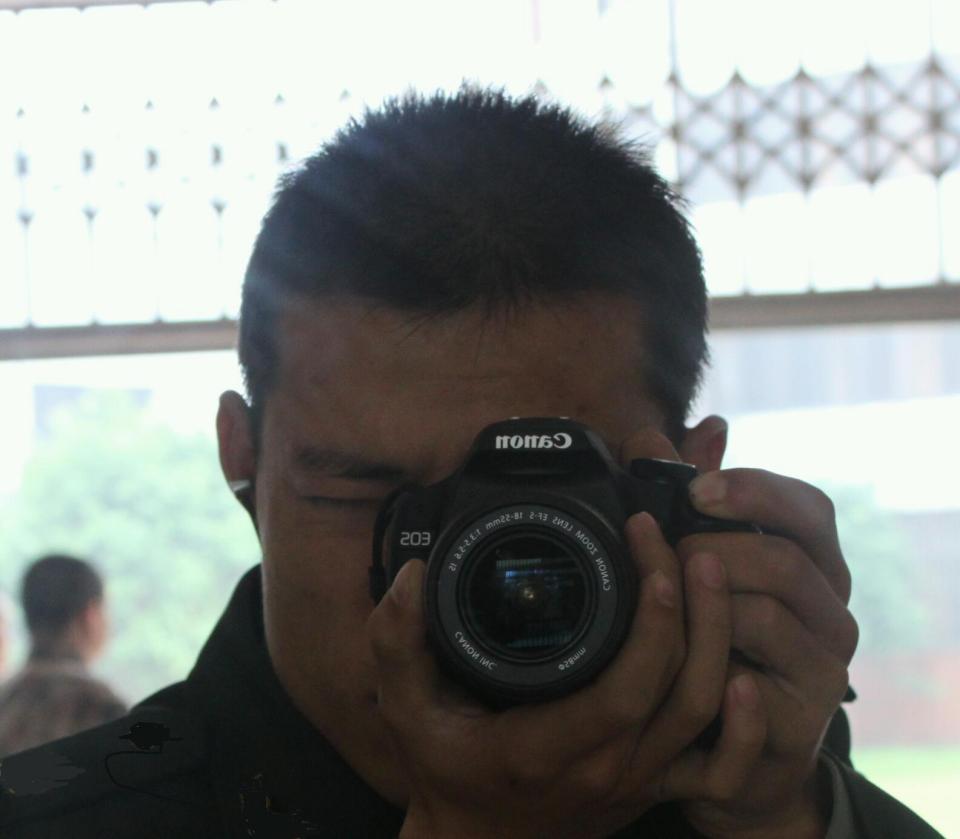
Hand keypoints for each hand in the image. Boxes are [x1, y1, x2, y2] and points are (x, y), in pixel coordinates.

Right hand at [367, 509, 765, 838]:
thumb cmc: (446, 772)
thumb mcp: (405, 709)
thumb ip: (396, 643)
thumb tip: (412, 579)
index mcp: (550, 746)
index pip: (626, 685)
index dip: (653, 615)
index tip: (646, 549)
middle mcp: (607, 767)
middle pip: (682, 687)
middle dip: (694, 607)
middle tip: (681, 544)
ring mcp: (638, 781)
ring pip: (706, 713)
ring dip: (719, 639)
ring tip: (709, 572)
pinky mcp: (653, 786)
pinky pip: (719, 767)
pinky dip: (746, 727)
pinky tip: (747, 674)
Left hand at [677, 467, 858, 837]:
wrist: (732, 740)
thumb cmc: (718, 632)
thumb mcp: (710, 560)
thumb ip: (703, 494)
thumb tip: (707, 425)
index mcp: (814, 563)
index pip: (808, 508)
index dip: (753, 490)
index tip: (695, 489)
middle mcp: (830, 611)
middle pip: (782, 560)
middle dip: (710, 549)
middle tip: (664, 555)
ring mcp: (821, 669)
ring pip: (766, 618)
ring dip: (702, 607)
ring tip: (665, 607)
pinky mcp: (800, 724)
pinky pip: (757, 693)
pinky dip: (724, 679)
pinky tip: (703, 670)